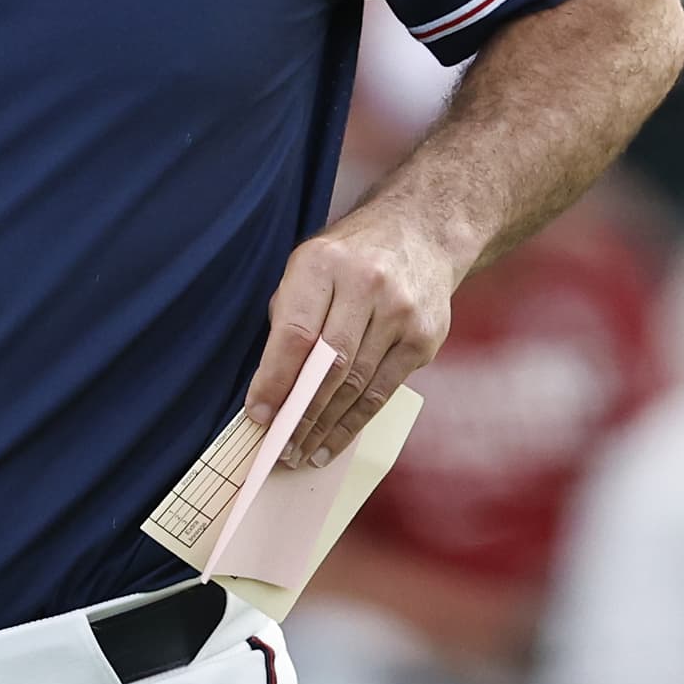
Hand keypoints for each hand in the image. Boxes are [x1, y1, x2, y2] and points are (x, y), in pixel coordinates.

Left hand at [239, 204, 461, 467]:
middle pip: (329, 365)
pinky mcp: (424, 337)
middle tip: (280, 448)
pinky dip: (356, 421)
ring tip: (303, 453)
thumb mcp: (308, 267)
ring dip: (326, 426)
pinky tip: (335, 440)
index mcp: (324, 262)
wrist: (421, 231)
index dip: (275, 379)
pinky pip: (383, 390)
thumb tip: (269, 389)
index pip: (296, 332)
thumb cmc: (349, 257)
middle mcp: (366, 284)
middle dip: (300, 414)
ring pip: (357, 384)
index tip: (259, 415)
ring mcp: (401, 312)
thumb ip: (289, 318)